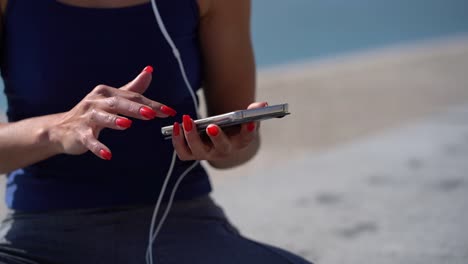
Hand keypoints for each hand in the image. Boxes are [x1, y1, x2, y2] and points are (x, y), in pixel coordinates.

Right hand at [49, 66, 176, 159]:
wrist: (60, 129)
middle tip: (151, 113)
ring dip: (114, 120)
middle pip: (118, 103)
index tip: (169, 111)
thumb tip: (149, 71)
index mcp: (106, 93)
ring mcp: (86, 118)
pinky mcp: (79, 134)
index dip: (152, 104)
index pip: (133, 97)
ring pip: (101, 118)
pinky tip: (107, 154)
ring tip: (127, 124)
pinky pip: (89, 140)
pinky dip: (97, 147)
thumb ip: (132, 88)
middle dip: (135, 108)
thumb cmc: (91, 113)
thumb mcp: (112, 98)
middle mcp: (96, 102)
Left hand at [172, 102, 267, 161]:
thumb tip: (262, 105)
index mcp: (239, 142)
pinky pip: (183, 152)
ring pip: (199, 151)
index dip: (249, 131)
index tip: (250, 122)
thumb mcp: (243, 118)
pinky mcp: (192, 154)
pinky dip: (178, 141)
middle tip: (212, 126)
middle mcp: (224, 152)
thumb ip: (252, 112)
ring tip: (187, 120)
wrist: (217, 137)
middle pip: (222, 148)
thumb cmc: (232, 127)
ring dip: (191, 137)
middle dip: (217, 137)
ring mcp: (207, 154)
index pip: (247, 138)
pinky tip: (176, 126)